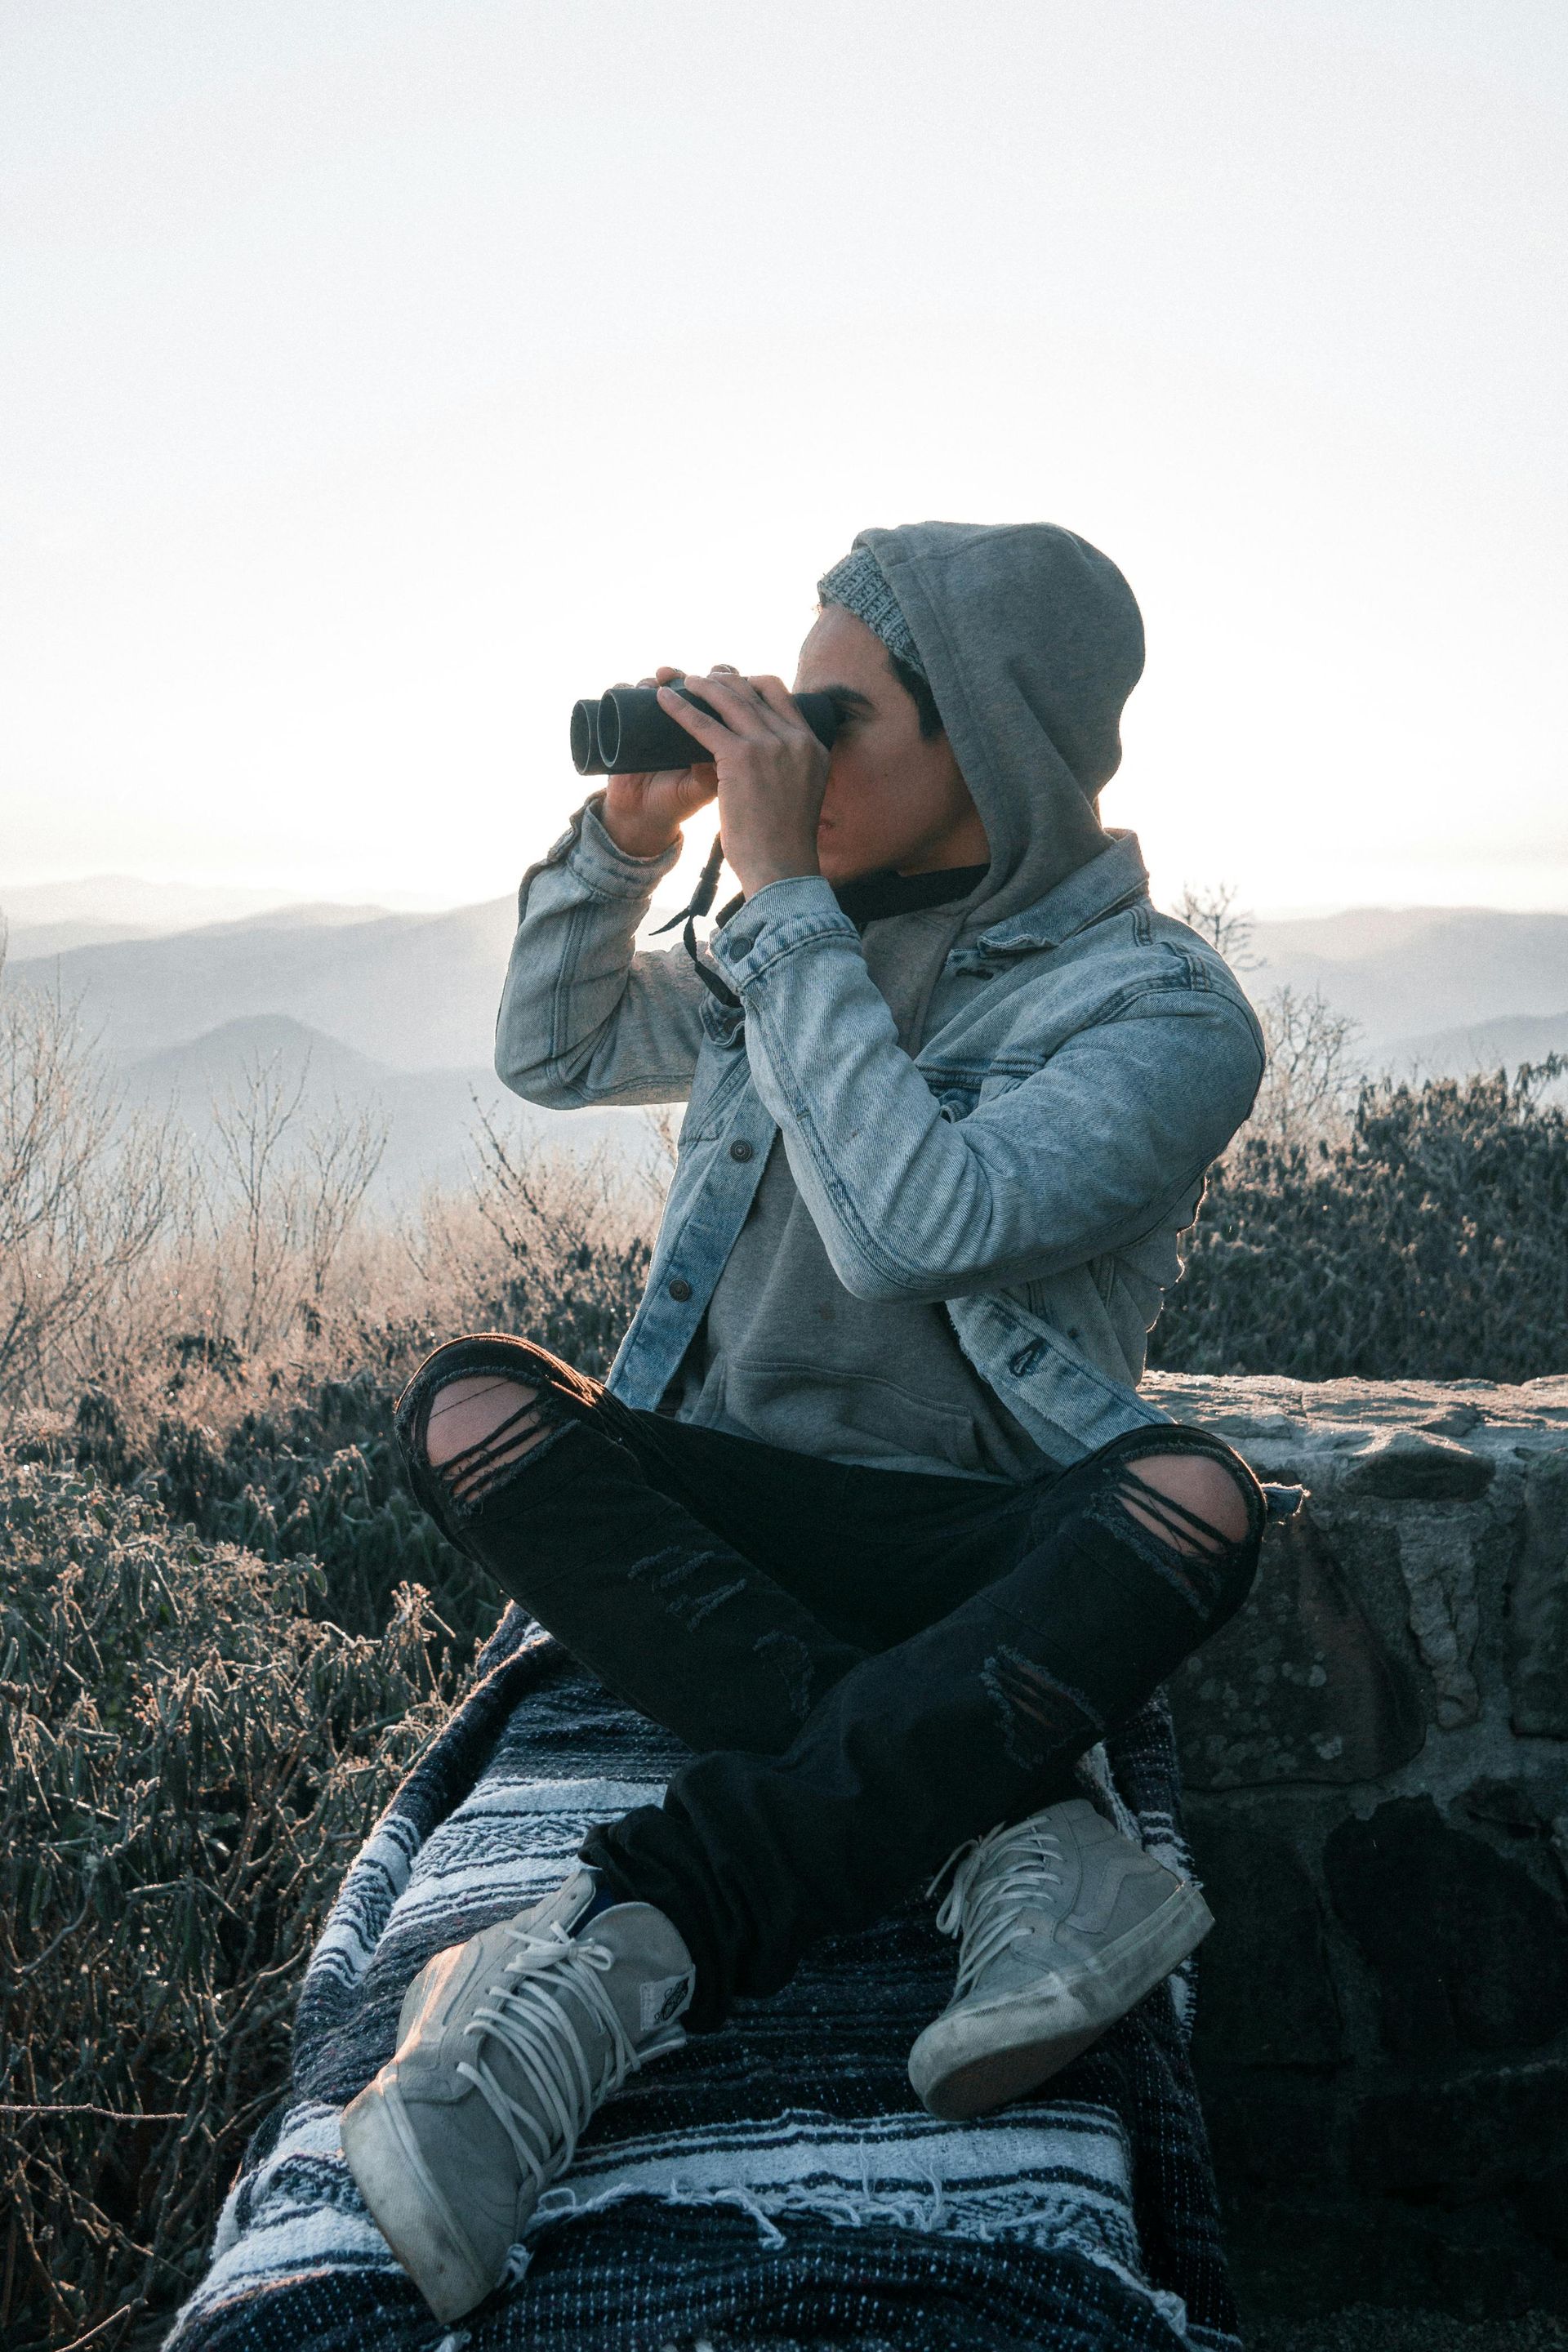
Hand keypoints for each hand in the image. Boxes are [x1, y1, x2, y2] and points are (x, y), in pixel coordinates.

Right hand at [599, 667, 717, 859]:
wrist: (643, 816)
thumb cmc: (678, 801)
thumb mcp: (701, 789)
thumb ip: (714, 772)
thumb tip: (724, 748)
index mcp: (707, 729)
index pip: (717, 694)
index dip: (719, 679)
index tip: (716, 671)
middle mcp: (681, 720)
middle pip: (687, 682)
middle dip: (686, 674)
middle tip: (684, 676)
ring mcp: (654, 721)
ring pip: (658, 685)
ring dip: (660, 676)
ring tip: (660, 679)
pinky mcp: (626, 726)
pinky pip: (622, 699)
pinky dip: (623, 689)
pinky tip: (626, 688)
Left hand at [656, 667, 827, 896]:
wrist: (782, 868)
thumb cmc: (786, 843)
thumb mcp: (803, 795)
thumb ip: (793, 772)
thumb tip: (778, 767)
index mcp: (812, 746)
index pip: (782, 696)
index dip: (753, 684)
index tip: (735, 684)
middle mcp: (794, 739)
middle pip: (754, 691)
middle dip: (726, 679)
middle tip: (704, 679)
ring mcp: (769, 745)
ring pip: (730, 699)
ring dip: (703, 685)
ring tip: (684, 681)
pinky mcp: (740, 757)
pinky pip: (703, 723)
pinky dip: (681, 708)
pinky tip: (663, 699)